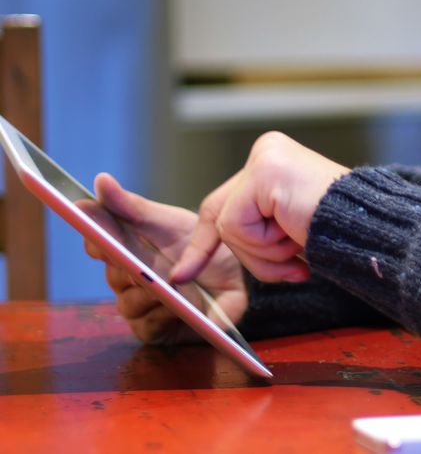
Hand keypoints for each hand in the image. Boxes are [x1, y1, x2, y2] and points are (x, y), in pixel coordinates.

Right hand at [80, 173, 247, 343]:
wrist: (234, 272)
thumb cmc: (194, 245)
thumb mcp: (165, 221)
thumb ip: (131, 206)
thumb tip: (100, 180)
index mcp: (122, 251)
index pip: (98, 246)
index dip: (96, 241)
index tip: (98, 236)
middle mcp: (125, 280)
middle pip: (115, 276)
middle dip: (128, 269)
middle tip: (137, 262)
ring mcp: (138, 307)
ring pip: (130, 303)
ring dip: (148, 294)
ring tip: (165, 285)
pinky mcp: (154, 330)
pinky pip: (148, 327)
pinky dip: (161, 316)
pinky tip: (175, 307)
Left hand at [170, 131, 349, 284]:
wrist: (373, 228)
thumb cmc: (342, 233)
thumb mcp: (286, 231)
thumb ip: (254, 231)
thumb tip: (203, 260)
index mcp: (273, 161)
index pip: (223, 203)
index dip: (203, 243)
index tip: (183, 274)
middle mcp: (266, 152)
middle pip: (221, 216)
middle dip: (229, 253)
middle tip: (270, 271)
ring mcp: (265, 159)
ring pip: (229, 228)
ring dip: (264, 254)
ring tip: (300, 244)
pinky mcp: (264, 173)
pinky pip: (237, 226)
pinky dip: (265, 246)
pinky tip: (296, 235)